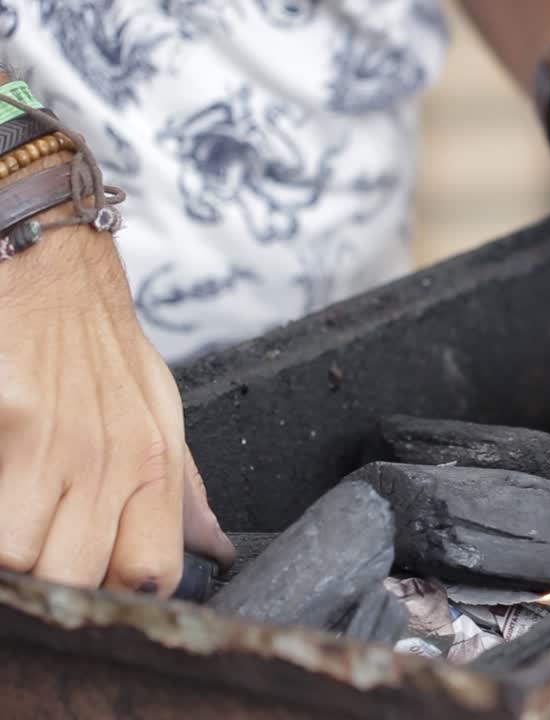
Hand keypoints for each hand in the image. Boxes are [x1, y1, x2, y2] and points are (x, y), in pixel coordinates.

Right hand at [0, 180, 233, 594]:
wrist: (48, 261)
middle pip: (82, 580)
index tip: (90, 580)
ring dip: (13, 555)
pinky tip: (3, 481)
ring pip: (26, 560)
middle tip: (39, 542)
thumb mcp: (157, 408)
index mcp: (156, 462)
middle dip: (52, 578)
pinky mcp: (9, 421)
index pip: (154, 576)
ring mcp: (58, 444)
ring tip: (19, 511)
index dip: (117, 593)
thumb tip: (216, 550)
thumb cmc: (97, 343)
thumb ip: (179, 488)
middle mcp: (114, 459)